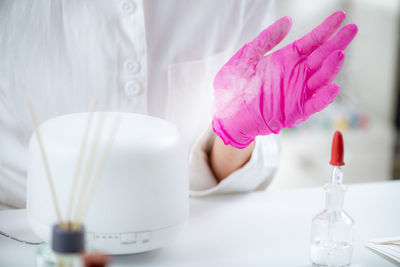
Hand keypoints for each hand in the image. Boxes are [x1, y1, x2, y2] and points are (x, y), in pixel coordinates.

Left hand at [212, 11, 357, 148]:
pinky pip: (313, 105)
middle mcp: (295, 75)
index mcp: (286, 60)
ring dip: (331, 68)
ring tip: (339, 53)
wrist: (224, 114)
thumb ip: (266, 39)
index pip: (311, 42)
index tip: (340, 16)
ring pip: (320, 79)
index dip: (326, 29)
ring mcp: (296, 93)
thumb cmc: (233, 87)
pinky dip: (323, 98)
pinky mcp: (293, 112)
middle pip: (322, 57)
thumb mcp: (247, 57)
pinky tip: (332, 87)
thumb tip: (287, 21)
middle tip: (352, 29)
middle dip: (337, 43)